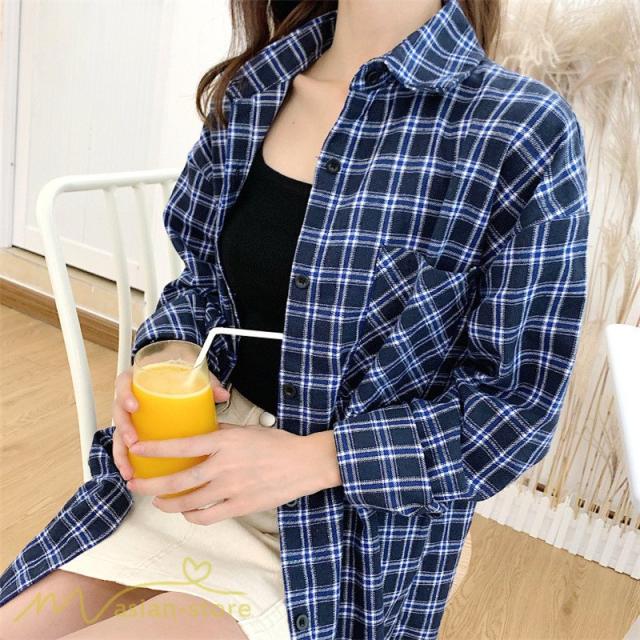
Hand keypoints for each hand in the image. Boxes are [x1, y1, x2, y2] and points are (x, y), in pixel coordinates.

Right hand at [112, 366, 229, 481]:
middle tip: (133, 441)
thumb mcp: (193, 373)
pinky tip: (133, 474)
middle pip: (119, 412)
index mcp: (139, 379)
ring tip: (130, 469)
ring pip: (119, 434)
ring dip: (121, 453)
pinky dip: (128, 461)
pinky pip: (126, 446)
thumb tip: (223, 395)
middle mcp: (132, 397)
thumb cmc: (181, 373)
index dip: (124, 395)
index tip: (134, 406)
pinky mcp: (136, 431)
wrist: (179, 376)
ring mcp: (133, 416)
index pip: (124, 383)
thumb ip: (207, 383)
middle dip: (124, 429)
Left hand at [125, 424, 340, 524]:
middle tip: (135, 483)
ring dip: (167, 503)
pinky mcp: (240, 506)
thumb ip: (222, 433)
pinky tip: (186, 512)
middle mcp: (223, 466)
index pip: (181, 446)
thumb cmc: (278, 443)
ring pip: (188, 502)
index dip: (156, 449)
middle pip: (177, 481)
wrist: (304, 463)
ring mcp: (231, 489)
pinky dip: (192, 516)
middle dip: (151, 484)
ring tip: (157, 501)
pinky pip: (207, 516)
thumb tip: (202, 432)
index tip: (137, 449)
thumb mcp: (247, 429)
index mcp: (224, 442)